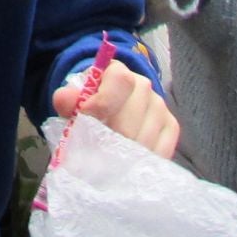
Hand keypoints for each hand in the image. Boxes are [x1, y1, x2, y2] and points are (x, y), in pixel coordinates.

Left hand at [53, 59, 179, 159]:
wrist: (110, 105)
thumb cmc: (90, 102)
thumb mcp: (75, 98)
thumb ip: (67, 99)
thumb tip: (64, 99)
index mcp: (118, 72)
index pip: (119, 83)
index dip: (101, 105)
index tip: (85, 122)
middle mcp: (144, 86)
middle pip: (128, 124)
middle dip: (108, 142)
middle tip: (94, 154)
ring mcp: (160, 107)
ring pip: (143, 142)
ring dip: (124, 157)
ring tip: (108, 162)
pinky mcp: (171, 126)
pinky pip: (160, 151)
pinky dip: (142, 163)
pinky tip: (128, 164)